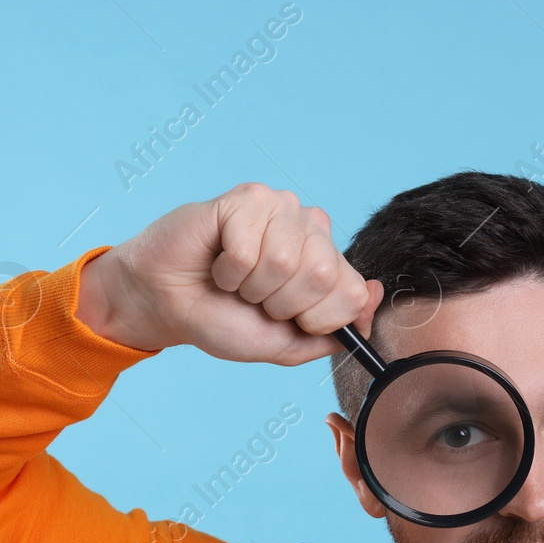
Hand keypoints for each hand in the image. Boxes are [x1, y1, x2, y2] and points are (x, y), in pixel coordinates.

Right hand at [77, 182, 384, 365]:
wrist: (167, 305)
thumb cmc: (222, 319)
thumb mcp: (285, 344)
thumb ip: (334, 332)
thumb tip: (376, 295)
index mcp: (327, 262)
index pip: (353, 293)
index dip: (315, 319)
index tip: (285, 319)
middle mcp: (310, 229)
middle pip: (322, 275)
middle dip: (281, 304)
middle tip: (254, 298)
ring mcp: (281, 209)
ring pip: (284, 260)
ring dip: (250, 287)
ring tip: (234, 281)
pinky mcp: (247, 199)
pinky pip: (249, 249)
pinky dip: (228, 271)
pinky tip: (218, 262)